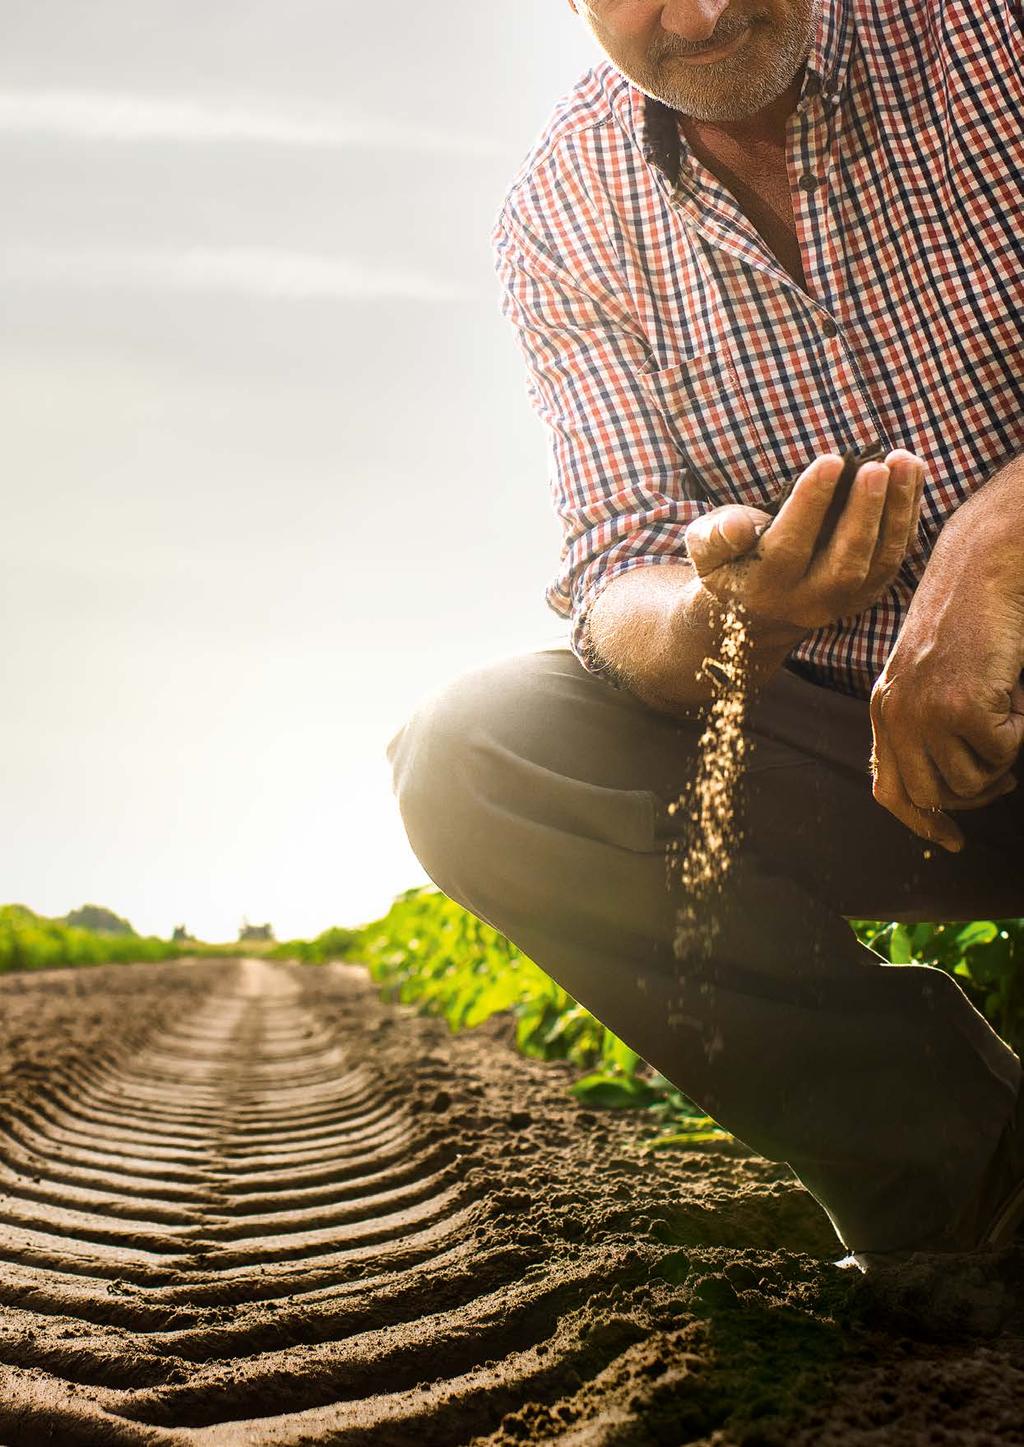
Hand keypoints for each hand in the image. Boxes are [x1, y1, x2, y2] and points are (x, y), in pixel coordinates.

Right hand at [684, 449, 925, 643]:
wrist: (755, 613)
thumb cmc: (728, 563)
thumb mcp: (705, 549)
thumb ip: (714, 536)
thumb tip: (737, 525)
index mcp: (764, 587)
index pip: (790, 545)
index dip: (811, 503)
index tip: (830, 460)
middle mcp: (808, 602)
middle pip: (845, 562)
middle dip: (865, 512)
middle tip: (877, 466)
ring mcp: (843, 602)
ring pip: (880, 562)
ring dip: (897, 510)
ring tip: (905, 461)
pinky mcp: (867, 593)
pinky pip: (895, 556)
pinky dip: (908, 516)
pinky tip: (913, 475)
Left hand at [870, 568, 1023, 852]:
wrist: (984, 568)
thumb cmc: (970, 619)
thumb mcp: (931, 677)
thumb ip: (925, 726)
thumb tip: (948, 794)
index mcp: (886, 708)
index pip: (890, 789)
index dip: (922, 822)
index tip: (953, 841)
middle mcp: (896, 714)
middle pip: (932, 797)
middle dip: (976, 793)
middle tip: (1004, 774)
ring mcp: (925, 712)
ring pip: (971, 781)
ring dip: (1000, 755)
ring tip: (1004, 708)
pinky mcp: (961, 706)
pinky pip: (1001, 752)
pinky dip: (1019, 728)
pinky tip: (1012, 689)